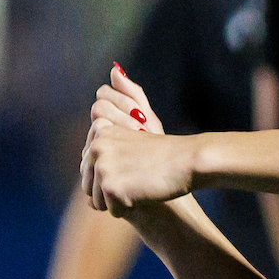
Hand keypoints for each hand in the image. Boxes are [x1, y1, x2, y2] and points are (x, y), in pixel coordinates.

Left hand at [81, 66, 196, 212]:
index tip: (137, 168)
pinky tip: (144, 196)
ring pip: (97, 200)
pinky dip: (127, 209)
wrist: (189, 161)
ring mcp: (102, 166)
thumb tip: (113, 68)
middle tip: (139, 182)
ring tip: (141, 188)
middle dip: (113, 191)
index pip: (89, 170)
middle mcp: (95, 146)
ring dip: (119, 201)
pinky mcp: (110, 185)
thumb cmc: (170, 147)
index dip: (114, 177)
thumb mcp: (144, 123)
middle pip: (89, 186)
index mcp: (98, 133)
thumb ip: (126, 98)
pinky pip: (111, 210)